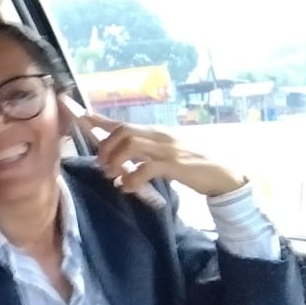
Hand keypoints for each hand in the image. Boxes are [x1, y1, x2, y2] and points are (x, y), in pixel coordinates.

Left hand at [79, 111, 246, 197]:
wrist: (223, 175)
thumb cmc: (192, 166)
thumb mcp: (166, 156)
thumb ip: (145, 155)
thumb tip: (121, 163)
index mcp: (156, 133)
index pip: (124, 123)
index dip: (101, 120)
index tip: (82, 116)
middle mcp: (160, 136)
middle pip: (123, 131)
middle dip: (106, 147)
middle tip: (103, 166)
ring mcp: (168, 149)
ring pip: (131, 145)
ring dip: (116, 161)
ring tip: (113, 176)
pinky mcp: (176, 165)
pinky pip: (146, 168)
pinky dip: (132, 179)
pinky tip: (128, 187)